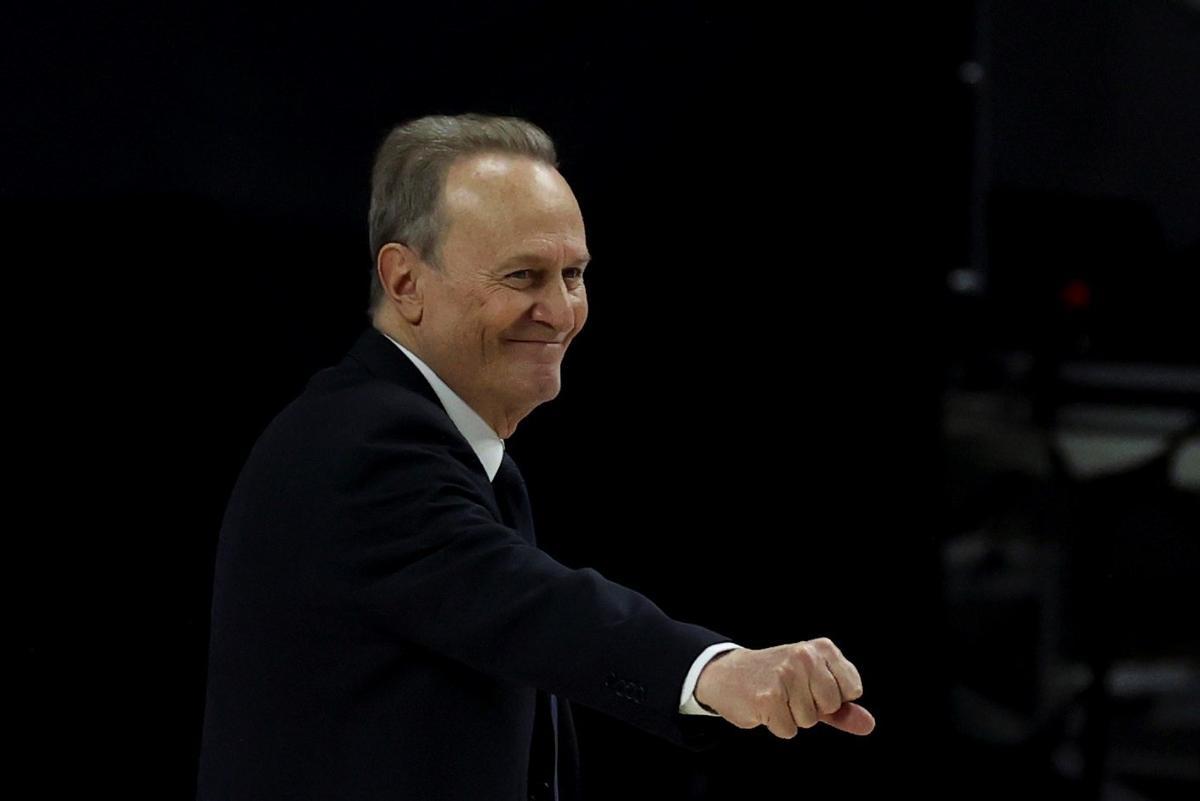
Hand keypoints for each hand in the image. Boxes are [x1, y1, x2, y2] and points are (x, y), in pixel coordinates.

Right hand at [693, 639, 874, 737]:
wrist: (727, 674)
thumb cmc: (776, 679)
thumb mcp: (813, 685)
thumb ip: (842, 707)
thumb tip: (868, 725)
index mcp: (821, 648)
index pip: (852, 689)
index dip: (833, 697)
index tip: (812, 686)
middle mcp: (804, 657)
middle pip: (830, 706)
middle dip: (813, 709)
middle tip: (790, 693)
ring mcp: (785, 675)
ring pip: (808, 721)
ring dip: (792, 717)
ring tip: (776, 698)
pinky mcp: (768, 697)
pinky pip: (788, 730)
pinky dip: (776, 725)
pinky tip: (763, 706)